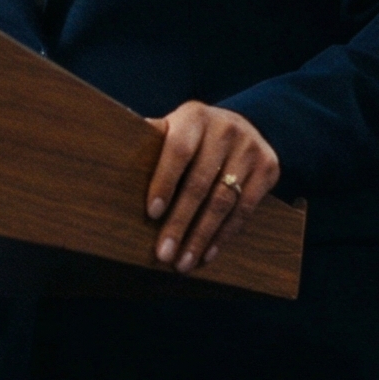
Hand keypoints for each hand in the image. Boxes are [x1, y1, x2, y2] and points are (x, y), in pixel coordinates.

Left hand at [144, 102, 280, 272]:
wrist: (244, 125)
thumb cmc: (193, 136)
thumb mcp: (173, 129)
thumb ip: (150, 143)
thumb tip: (108, 158)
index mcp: (194, 116)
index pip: (177, 150)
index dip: (164, 181)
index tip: (151, 213)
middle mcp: (225, 129)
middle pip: (199, 183)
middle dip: (180, 223)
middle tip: (163, 253)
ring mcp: (250, 148)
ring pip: (223, 201)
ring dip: (201, 237)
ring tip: (183, 263)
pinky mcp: (269, 167)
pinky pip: (245, 209)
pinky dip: (225, 235)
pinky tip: (207, 253)